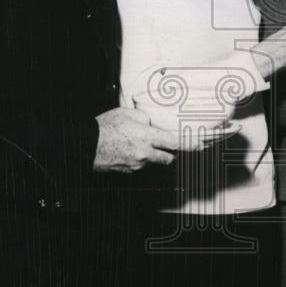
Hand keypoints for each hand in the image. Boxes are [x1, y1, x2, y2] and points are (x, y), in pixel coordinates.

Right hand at [92, 106, 213, 173]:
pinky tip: (128, 152)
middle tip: (166, 144)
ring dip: (154, 156)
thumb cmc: (105, 127)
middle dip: (170, 152)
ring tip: (140, 146)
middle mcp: (144, 154)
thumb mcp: (127, 113)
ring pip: (155, 163)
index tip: (201, 144)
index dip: (190, 144)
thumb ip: (145, 118)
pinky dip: (140, 161)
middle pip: (169, 158)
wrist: (84, 145)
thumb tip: (153, 124)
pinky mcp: (129, 173)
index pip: (175, 143)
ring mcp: (137, 165)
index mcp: (146, 137)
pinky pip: (142, 167)